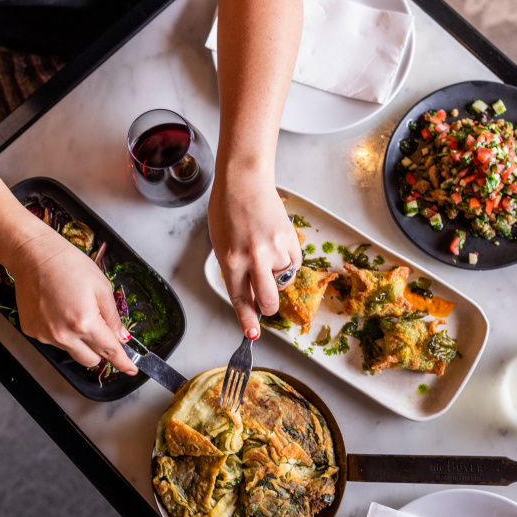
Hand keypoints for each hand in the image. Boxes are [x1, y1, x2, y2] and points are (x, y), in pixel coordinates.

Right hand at [5, 228, 138, 374]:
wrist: (33, 256)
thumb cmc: (69, 265)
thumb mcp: (101, 287)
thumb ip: (113, 317)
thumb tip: (122, 337)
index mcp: (85, 322)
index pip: (109, 351)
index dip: (123, 362)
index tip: (130, 370)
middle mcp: (63, 334)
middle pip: (91, 360)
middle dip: (101, 351)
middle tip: (101, 330)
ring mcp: (45, 335)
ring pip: (72, 351)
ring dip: (80, 341)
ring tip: (75, 312)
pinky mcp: (32, 332)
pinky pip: (54, 342)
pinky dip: (61, 333)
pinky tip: (59, 311)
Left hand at [209, 174, 301, 338]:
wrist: (244, 181)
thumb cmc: (227, 211)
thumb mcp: (222, 246)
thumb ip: (236, 272)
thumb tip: (253, 295)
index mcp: (232, 260)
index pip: (241, 299)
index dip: (247, 320)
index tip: (252, 335)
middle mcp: (254, 257)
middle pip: (269, 300)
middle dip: (268, 307)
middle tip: (265, 302)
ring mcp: (274, 248)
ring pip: (284, 280)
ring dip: (277, 275)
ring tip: (266, 252)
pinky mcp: (290, 239)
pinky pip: (294, 264)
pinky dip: (287, 261)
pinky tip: (276, 245)